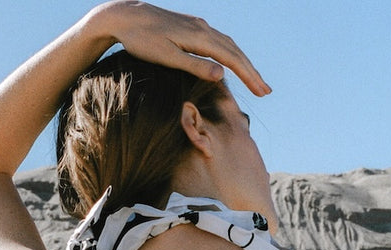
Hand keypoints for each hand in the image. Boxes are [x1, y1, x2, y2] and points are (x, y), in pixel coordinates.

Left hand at [93, 1, 270, 94]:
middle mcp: (203, 28)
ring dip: (243, 63)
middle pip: (235, 51)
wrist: (124, 16)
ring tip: (255, 80)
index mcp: (199, 37)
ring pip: (228, 45)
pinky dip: (230, 55)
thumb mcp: (167, 57)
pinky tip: (232, 64)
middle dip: (252, 72)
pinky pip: (218, 42)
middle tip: (266, 91)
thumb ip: (195, 66)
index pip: (232, 59)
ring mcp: (198, 25)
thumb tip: (223, 75)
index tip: (262, 92)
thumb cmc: (141, 41)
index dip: (249, 76)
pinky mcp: (191, 27)